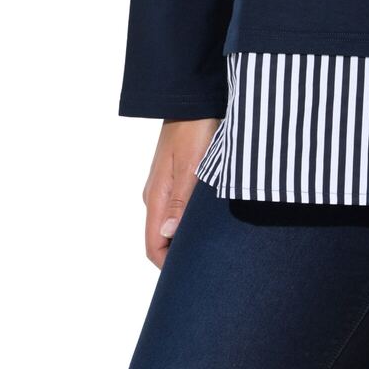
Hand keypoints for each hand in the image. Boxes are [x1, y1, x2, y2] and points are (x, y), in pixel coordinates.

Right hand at [141, 117, 218, 268]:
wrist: (191, 95)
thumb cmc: (194, 127)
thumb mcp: (191, 165)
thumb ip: (181, 202)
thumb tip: (169, 235)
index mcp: (156, 197)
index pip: (154, 247)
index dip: (169, 266)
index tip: (193, 274)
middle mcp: (156, 195)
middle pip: (162, 238)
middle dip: (180, 254)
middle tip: (209, 261)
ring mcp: (165, 185)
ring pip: (172, 222)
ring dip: (187, 235)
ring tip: (214, 241)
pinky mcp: (176, 174)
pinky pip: (179, 206)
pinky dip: (191, 217)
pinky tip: (211, 216)